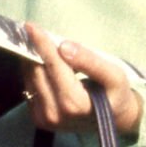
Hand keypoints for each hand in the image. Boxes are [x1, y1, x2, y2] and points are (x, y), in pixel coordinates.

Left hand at [23, 25, 142, 136]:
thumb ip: (90, 61)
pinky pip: (30, 88)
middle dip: (35, 49)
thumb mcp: (114, 75)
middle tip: (34, 30)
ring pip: (29, 79)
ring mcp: (45, 119)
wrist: (116, 120)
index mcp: (73, 103)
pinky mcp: (39, 119)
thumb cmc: (116, 94)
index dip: (42, 44)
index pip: (52, 66)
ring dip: (32, 59)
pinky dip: (34, 73)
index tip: (30, 26)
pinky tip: (42, 63)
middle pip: (37, 72)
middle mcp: (54, 114)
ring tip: (38, 43)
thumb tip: (64, 46)